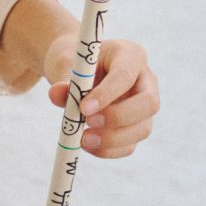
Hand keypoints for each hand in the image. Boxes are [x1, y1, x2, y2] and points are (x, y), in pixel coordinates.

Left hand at [0, 0, 160, 157]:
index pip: (127, 75)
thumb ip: (63, 77)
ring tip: (83, 140)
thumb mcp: (65, 62)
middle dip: (118, 117)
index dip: (107, 94)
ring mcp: (143, 106)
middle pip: (149, 103)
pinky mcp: (136, 127)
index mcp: (130, 55)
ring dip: (113, 140)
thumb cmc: (75, 62)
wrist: (78, 71)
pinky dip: (108, 151)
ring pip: (142, 129)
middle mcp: (145, 80)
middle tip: (88, 123)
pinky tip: (86, 145)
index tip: (83, 108)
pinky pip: (130, 145)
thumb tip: (56, 93)